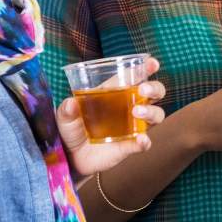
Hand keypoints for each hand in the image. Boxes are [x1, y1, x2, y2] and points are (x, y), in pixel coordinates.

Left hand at [59, 56, 167, 176]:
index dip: (148, 68)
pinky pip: (144, 143)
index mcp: (117, 92)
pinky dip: (145, 141)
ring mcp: (133, 126)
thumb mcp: (65, 116)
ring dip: (151, 111)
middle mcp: (130, 107)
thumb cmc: (72, 128)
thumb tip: (71, 102)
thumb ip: (67, 109)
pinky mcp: (130, 145)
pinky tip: (141, 140)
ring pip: (156, 115)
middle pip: (155, 93)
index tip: (152, 64)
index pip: (137, 76)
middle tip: (142, 89)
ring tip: (136, 112)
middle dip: (154, 88)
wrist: (71, 157)